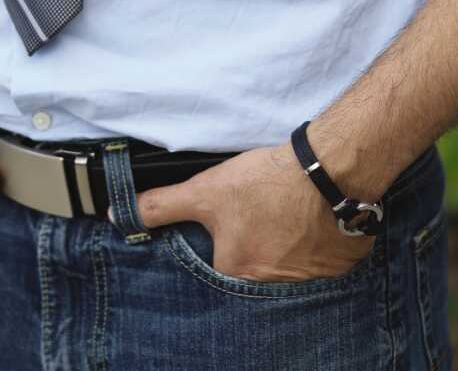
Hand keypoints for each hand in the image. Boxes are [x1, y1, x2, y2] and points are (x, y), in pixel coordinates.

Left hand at [117, 141, 375, 282]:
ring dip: (283, 246)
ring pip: (286, 266)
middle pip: (253, 268)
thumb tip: (119, 214)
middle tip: (262, 217)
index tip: (233, 223)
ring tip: (283, 216)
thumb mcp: (205, 190)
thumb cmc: (266, 182)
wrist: (328, 172)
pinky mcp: (337, 267)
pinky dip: (313, 246)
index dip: (222, 241)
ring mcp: (308, 281)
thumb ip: (163, 206)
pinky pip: (319, 263)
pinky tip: (310, 223)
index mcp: (236, 273)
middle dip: (254, 245)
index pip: (218, 265)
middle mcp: (271, 286)